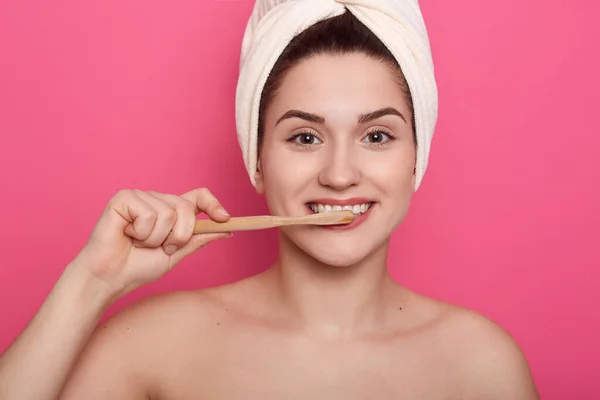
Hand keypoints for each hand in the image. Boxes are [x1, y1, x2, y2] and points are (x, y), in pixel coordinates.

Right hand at [74, 188, 230, 297]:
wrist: (110, 278)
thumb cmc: (137, 267)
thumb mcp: (176, 254)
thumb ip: (198, 239)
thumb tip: (227, 230)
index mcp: (171, 210)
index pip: (199, 196)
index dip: (214, 204)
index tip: (225, 219)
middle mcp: (158, 200)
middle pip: (186, 208)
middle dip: (178, 236)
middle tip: (159, 248)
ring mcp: (141, 197)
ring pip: (168, 213)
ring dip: (155, 238)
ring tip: (138, 243)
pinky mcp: (124, 198)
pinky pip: (148, 214)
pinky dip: (141, 233)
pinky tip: (127, 235)